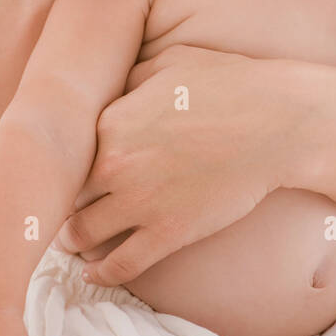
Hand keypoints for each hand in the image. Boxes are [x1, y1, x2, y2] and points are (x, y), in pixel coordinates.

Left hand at [53, 46, 293, 285]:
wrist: (276, 124)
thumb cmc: (230, 84)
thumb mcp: (171, 62)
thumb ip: (132, 76)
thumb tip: (115, 88)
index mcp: (109, 122)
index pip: (66, 153)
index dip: (62, 164)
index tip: (61, 172)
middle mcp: (114, 165)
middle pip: (67, 194)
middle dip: (62, 203)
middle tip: (59, 211)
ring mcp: (140, 202)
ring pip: (82, 234)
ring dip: (72, 241)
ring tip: (72, 244)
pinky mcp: (168, 233)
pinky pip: (120, 264)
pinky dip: (100, 273)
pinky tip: (93, 274)